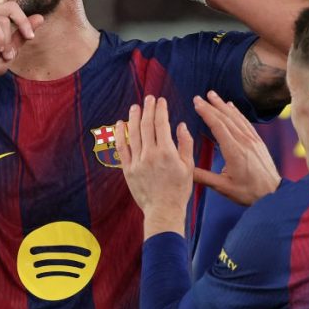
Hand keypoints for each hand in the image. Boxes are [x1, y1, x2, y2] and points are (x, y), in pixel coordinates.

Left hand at [115, 95, 194, 236]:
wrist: (163, 210)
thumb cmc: (179, 190)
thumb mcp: (188, 167)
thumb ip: (185, 144)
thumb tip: (181, 125)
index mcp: (167, 153)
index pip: (161, 124)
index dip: (160, 110)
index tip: (161, 101)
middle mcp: (150, 155)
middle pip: (146, 126)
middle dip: (148, 109)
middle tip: (149, 98)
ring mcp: (137, 162)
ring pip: (133, 134)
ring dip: (133, 118)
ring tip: (135, 107)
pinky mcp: (128, 170)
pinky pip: (122, 149)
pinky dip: (120, 135)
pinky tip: (120, 125)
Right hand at [193, 91, 280, 204]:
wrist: (273, 194)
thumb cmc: (248, 192)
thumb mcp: (223, 187)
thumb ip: (203, 177)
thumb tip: (185, 169)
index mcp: (234, 151)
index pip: (218, 126)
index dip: (206, 113)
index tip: (196, 103)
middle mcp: (244, 142)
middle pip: (225, 118)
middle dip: (211, 106)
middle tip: (199, 97)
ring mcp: (253, 140)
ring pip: (236, 118)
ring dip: (223, 105)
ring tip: (213, 95)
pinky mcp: (258, 142)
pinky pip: (246, 122)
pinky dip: (237, 112)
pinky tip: (231, 106)